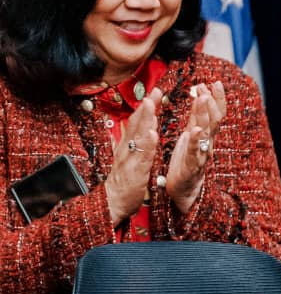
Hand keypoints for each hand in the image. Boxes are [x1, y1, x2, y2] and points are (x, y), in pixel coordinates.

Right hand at [105, 93, 159, 225]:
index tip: (155, 91)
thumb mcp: (128, 158)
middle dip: (146, 107)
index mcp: (128, 145)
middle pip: (137, 124)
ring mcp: (130, 160)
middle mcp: (127, 149)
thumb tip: (135, 127)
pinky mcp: (134, 173)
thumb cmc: (123, 181)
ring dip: (145, 120)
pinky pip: (142, 157)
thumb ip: (132, 143)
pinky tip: (152, 135)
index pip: (138, 122)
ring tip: (151, 105)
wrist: (111, 203)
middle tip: (155, 91)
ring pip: (138, 137)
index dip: (146, 107)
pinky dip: (147, 145)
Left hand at [166, 82, 226, 214]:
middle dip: (212, 102)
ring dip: (205, 115)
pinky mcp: (191, 166)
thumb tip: (200, 96)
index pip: (214, 114)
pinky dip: (195, 140)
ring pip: (205, 132)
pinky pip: (195, 151)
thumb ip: (196, 118)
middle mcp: (206, 143)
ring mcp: (201, 154)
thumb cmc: (186, 162)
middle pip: (213, 120)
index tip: (214, 82)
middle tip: (209, 86)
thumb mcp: (191, 136)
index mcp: (204, 135)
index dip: (216, 99)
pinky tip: (196, 130)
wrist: (184, 190)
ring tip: (203, 99)